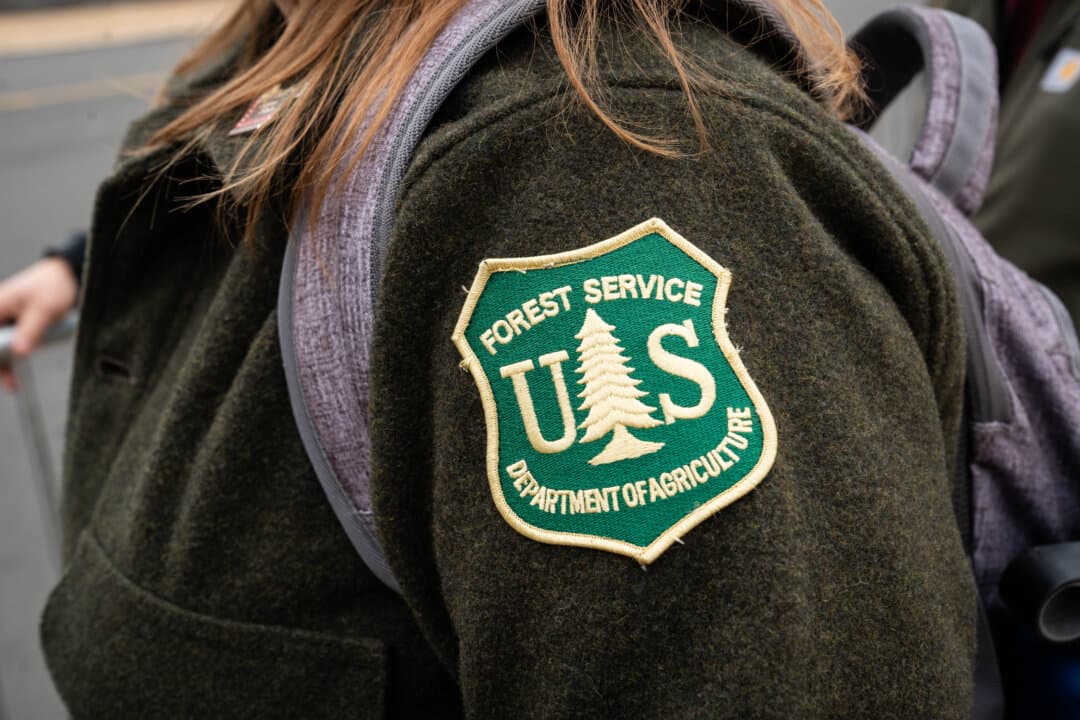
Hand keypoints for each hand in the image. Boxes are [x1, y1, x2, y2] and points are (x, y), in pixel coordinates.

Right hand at [0, 258, 77, 390]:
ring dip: (2, 366)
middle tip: (9, 383)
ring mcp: (2, 322)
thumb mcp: (45, 309)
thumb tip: (18, 352)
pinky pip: (6, 348)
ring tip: (13, 385)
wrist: (66, 278)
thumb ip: (31, 329)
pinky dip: (9, 361)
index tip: (2, 368)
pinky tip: (14, 376)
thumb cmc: (53, 287)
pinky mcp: (13, 329)